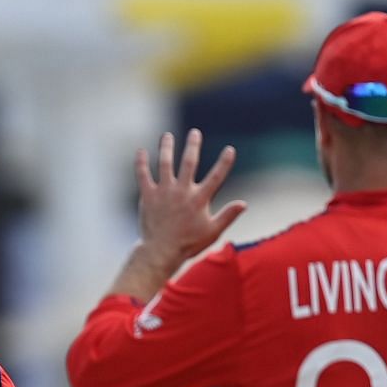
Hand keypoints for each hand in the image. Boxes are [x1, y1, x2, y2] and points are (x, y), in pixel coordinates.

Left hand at [132, 129, 247, 279]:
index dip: (224, 163)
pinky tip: (142, 151)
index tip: (230, 150)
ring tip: (167, 136)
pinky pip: (143, 175)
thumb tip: (244, 203)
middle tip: (195, 133)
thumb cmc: (188, 244)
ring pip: (165, 164)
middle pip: (189, 163)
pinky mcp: (148, 196)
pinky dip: (141, 163)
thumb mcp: (212, 232)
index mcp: (199, 200)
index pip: (216, 177)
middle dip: (193, 146)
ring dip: (166, 147)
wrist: (160, 253)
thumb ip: (227, 216)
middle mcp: (182, 192)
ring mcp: (164, 192)